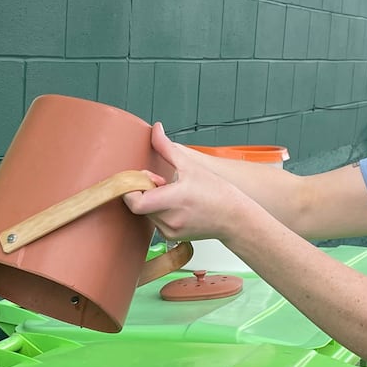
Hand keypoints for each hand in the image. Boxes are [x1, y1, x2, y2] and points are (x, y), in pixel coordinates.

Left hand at [122, 122, 258, 242]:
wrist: (234, 217)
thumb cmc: (217, 192)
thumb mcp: (190, 165)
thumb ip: (166, 147)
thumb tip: (156, 129)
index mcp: (172, 200)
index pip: (135, 202)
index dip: (132, 188)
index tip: (142, 178)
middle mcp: (169, 219)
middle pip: (139, 205)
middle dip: (144, 191)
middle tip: (160, 182)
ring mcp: (169, 231)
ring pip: (146, 213)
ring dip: (151, 201)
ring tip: (170, 193)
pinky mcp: (172, 237)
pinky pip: (155, 221)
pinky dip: (159, 211)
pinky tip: (176, 205)